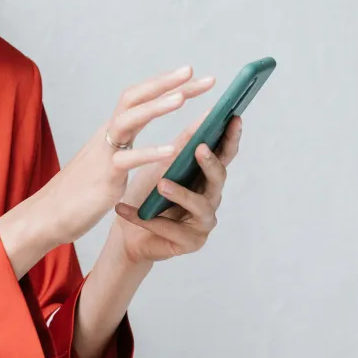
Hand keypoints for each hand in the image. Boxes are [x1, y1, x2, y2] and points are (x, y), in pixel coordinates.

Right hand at [0, 66, 213, 276]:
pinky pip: (127, 160)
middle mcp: (108, 135)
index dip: (164, 84)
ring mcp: (105, 154)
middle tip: (194, 72)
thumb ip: (127, 145)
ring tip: (182, 98)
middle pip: (135, 98)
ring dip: (155, 107)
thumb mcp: (109, 160)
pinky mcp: (104, 177)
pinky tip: (171, 151)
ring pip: (128, 121)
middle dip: (164, 83)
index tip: (191, 74)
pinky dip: (149, 153)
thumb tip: (151, 136)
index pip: (139, 97)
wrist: (50, 214)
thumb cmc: (82, 190)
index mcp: (112, 131)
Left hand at [112, 114, 242, 262]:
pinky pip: (168, 229)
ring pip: (198, 206)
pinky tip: (123, 208)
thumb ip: (183, 145)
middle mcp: (211, 199)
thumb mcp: (163, 165)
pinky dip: (144, 218)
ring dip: (180, 194)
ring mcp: (203, 222)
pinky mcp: (190, 243)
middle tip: (200, 148)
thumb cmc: (149, 196)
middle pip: (218, 179)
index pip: (225, 155)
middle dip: (210, 163)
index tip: (234, 117)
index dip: (231, 138)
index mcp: (207, 177)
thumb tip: (204, 114)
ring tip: (162, 185)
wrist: (130, 234)